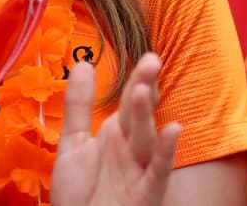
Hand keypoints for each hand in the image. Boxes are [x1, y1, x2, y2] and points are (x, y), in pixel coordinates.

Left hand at [51, 53, 180, 205]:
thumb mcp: (73, 144)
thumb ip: (79, 105)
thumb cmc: (80, 195)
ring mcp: (140, 171)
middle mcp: (132, 149)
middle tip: (151, 60)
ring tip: (143, 90)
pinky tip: (173, 130)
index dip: (139, 78)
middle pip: (140, 114)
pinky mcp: (145, 194)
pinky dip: (165, 152)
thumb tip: (85, 63)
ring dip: (145, 115)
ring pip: (145, 139)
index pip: (132, 100)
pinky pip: (157, 172)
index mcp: (118, 134)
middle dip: (144, 88)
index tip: (147, 54)